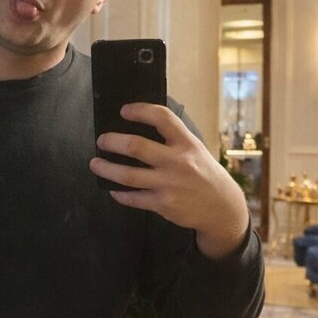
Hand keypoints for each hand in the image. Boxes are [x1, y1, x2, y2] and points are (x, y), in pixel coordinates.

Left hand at [90, 103, 249, 258]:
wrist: (222, 207)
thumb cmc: (204, 174)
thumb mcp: (195, 150)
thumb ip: (173, 139)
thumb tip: (141, 126)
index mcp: (186, 143)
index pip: (162, 118)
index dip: (141, 111)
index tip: (124, 110)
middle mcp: (177, 162)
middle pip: (136, 147)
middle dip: (113, 141)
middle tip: (101, 140)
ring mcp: (169, 184)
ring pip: (128, 175)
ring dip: (107, 169)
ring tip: (95, 164)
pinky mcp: (163, 204)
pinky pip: (133, 198)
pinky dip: (120, 193)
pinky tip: (113, 189)